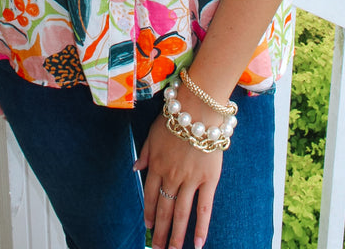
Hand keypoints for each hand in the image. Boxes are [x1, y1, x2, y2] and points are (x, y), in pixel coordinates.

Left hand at [134, 111, 221, 248]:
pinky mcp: (208, 179)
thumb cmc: (176, 116)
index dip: (149, 212)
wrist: (198, 108)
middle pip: (164, 209)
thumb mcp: (153, 132)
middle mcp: (171, 176)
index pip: (151, 195)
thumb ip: (145, 153)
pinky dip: (201, 227)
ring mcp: (190, 179)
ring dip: (176, 235)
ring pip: (181, 213)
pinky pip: (204, 207)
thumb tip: (135, 169)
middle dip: (160, 232)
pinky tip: (199, 243)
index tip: (149, 227)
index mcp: (157, 165)